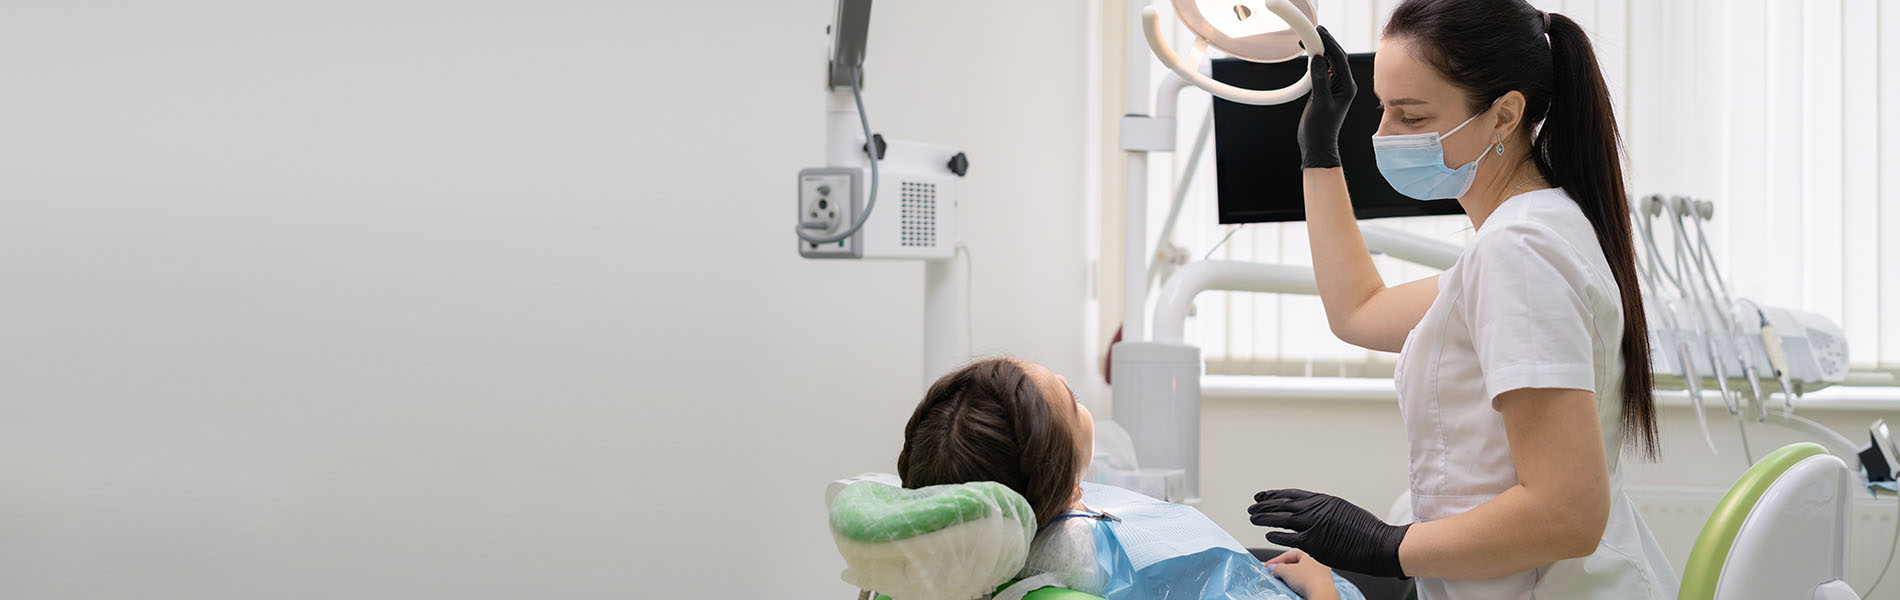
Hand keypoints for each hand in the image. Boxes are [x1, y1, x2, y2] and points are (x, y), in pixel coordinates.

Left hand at [1249, 488, 1409, 577]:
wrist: (1381, 544)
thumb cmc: (1368, 531)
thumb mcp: (1344, 511)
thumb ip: (1326, 512)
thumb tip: (1313, 515)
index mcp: (1324, 500)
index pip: (1291, 494)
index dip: (1274, 495)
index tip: (1262, 496)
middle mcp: (1317, 509)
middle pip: (1282, 504)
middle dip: (1265, 505)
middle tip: (1252, 507)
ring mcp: (1314, 524)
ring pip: (1281, 518)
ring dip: (1265, 517)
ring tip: (1253, 518)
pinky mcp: (1314, 542)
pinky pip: (1288, 537)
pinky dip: (1276, 535)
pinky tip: (1268, 534)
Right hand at [1264, 549, 1333, 597]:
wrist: (1321, 594)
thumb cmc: (1310, 579)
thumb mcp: (1286, 571)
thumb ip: (1277, 567)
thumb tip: (1272, 567)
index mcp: (1311, 556)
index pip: (1291, 554)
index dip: (1278, 559)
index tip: (1270, 565)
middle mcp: (1318, 564)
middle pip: (1296, 564)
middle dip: (1285, 569)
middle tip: (1276, 573)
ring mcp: (1321, 576)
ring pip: (1302, 575)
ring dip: (1292, 578)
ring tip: (1284, 582)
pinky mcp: (1322, 587)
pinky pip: (1307, 584)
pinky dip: (1299, 585)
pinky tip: (1295, 589)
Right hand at [1297, 26, 1354, 168]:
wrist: (1317, 145)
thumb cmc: (1321, 128)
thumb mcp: (1320, 101)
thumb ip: (1320, 79)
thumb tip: (1319, 58)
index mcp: (1348, 87)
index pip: (1340, 59)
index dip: (1330, 43)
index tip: (1320, 32)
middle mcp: (1345, 85)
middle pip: (1337, 58)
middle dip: (1327, 43)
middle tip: (1316, 30)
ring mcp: (1336, 87)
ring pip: (1331, 63)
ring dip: (1321, 50)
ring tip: (1311, 39)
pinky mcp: (1327, 90)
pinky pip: (1324, 70)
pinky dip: (1317, 61)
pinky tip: (1311, 55)